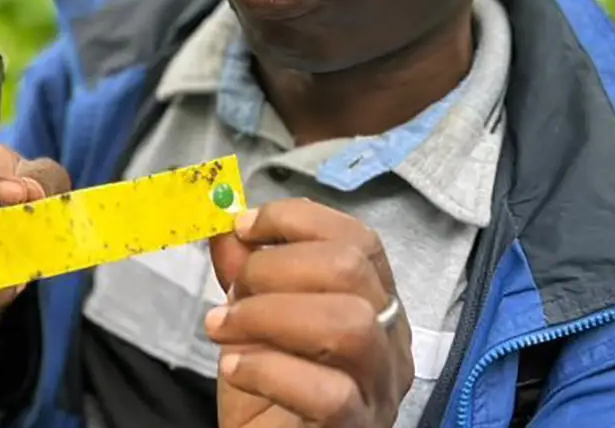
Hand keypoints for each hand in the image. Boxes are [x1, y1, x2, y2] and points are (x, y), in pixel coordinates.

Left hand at [206, 199, 413, 427]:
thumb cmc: (268, 391)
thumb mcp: (253, 322)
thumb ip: (245, 273)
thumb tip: (223, 226)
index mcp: (375, 303)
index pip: (360, 240)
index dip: (298, 220)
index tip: (243, 226)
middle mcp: (390, 340)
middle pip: (353, 271)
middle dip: (277, 266)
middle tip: (233, 289)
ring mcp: (379, 388)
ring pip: (350, 325)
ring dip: (271, 314)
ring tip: (224, 327)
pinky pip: (330, 394)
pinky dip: (270, 370)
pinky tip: (235, 369)